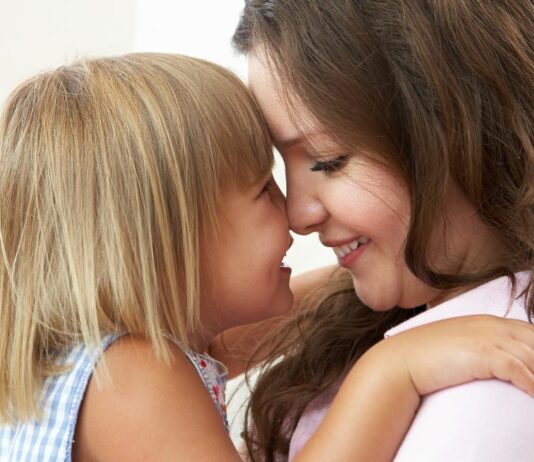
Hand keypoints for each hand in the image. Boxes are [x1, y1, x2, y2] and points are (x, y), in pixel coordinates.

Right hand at [373, 315, 533, 396]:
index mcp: (489, 322)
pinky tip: (533, 394)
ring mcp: (488, 338)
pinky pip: (519, 369)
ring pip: (533, 356)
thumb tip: (495, 364)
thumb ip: (479, 347)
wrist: (401, 361)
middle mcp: (493, 326)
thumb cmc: (427, 357)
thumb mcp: (458, 345)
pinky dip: (531, 383)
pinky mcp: (483, 353)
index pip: (531, 332)